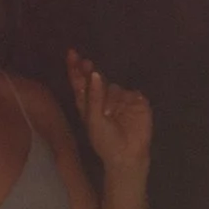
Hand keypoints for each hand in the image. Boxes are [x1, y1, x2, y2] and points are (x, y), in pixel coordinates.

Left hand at [66, 49, 151, 174]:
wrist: (127, 155)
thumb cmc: (105, 141)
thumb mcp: (93, 120)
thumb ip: (94, 97)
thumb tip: (97, 74)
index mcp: (88, 103)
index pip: (80, 82)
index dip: (75, 68)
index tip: (72, 53)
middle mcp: (103, 97)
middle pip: (96, 78)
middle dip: (90, 71)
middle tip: (86, 63)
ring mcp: (121, 99)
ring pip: (113, 87)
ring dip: (109, 98)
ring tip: (109, 114)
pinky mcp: (137, 102)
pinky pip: (130, 93)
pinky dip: (126, 101)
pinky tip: (125, 112)